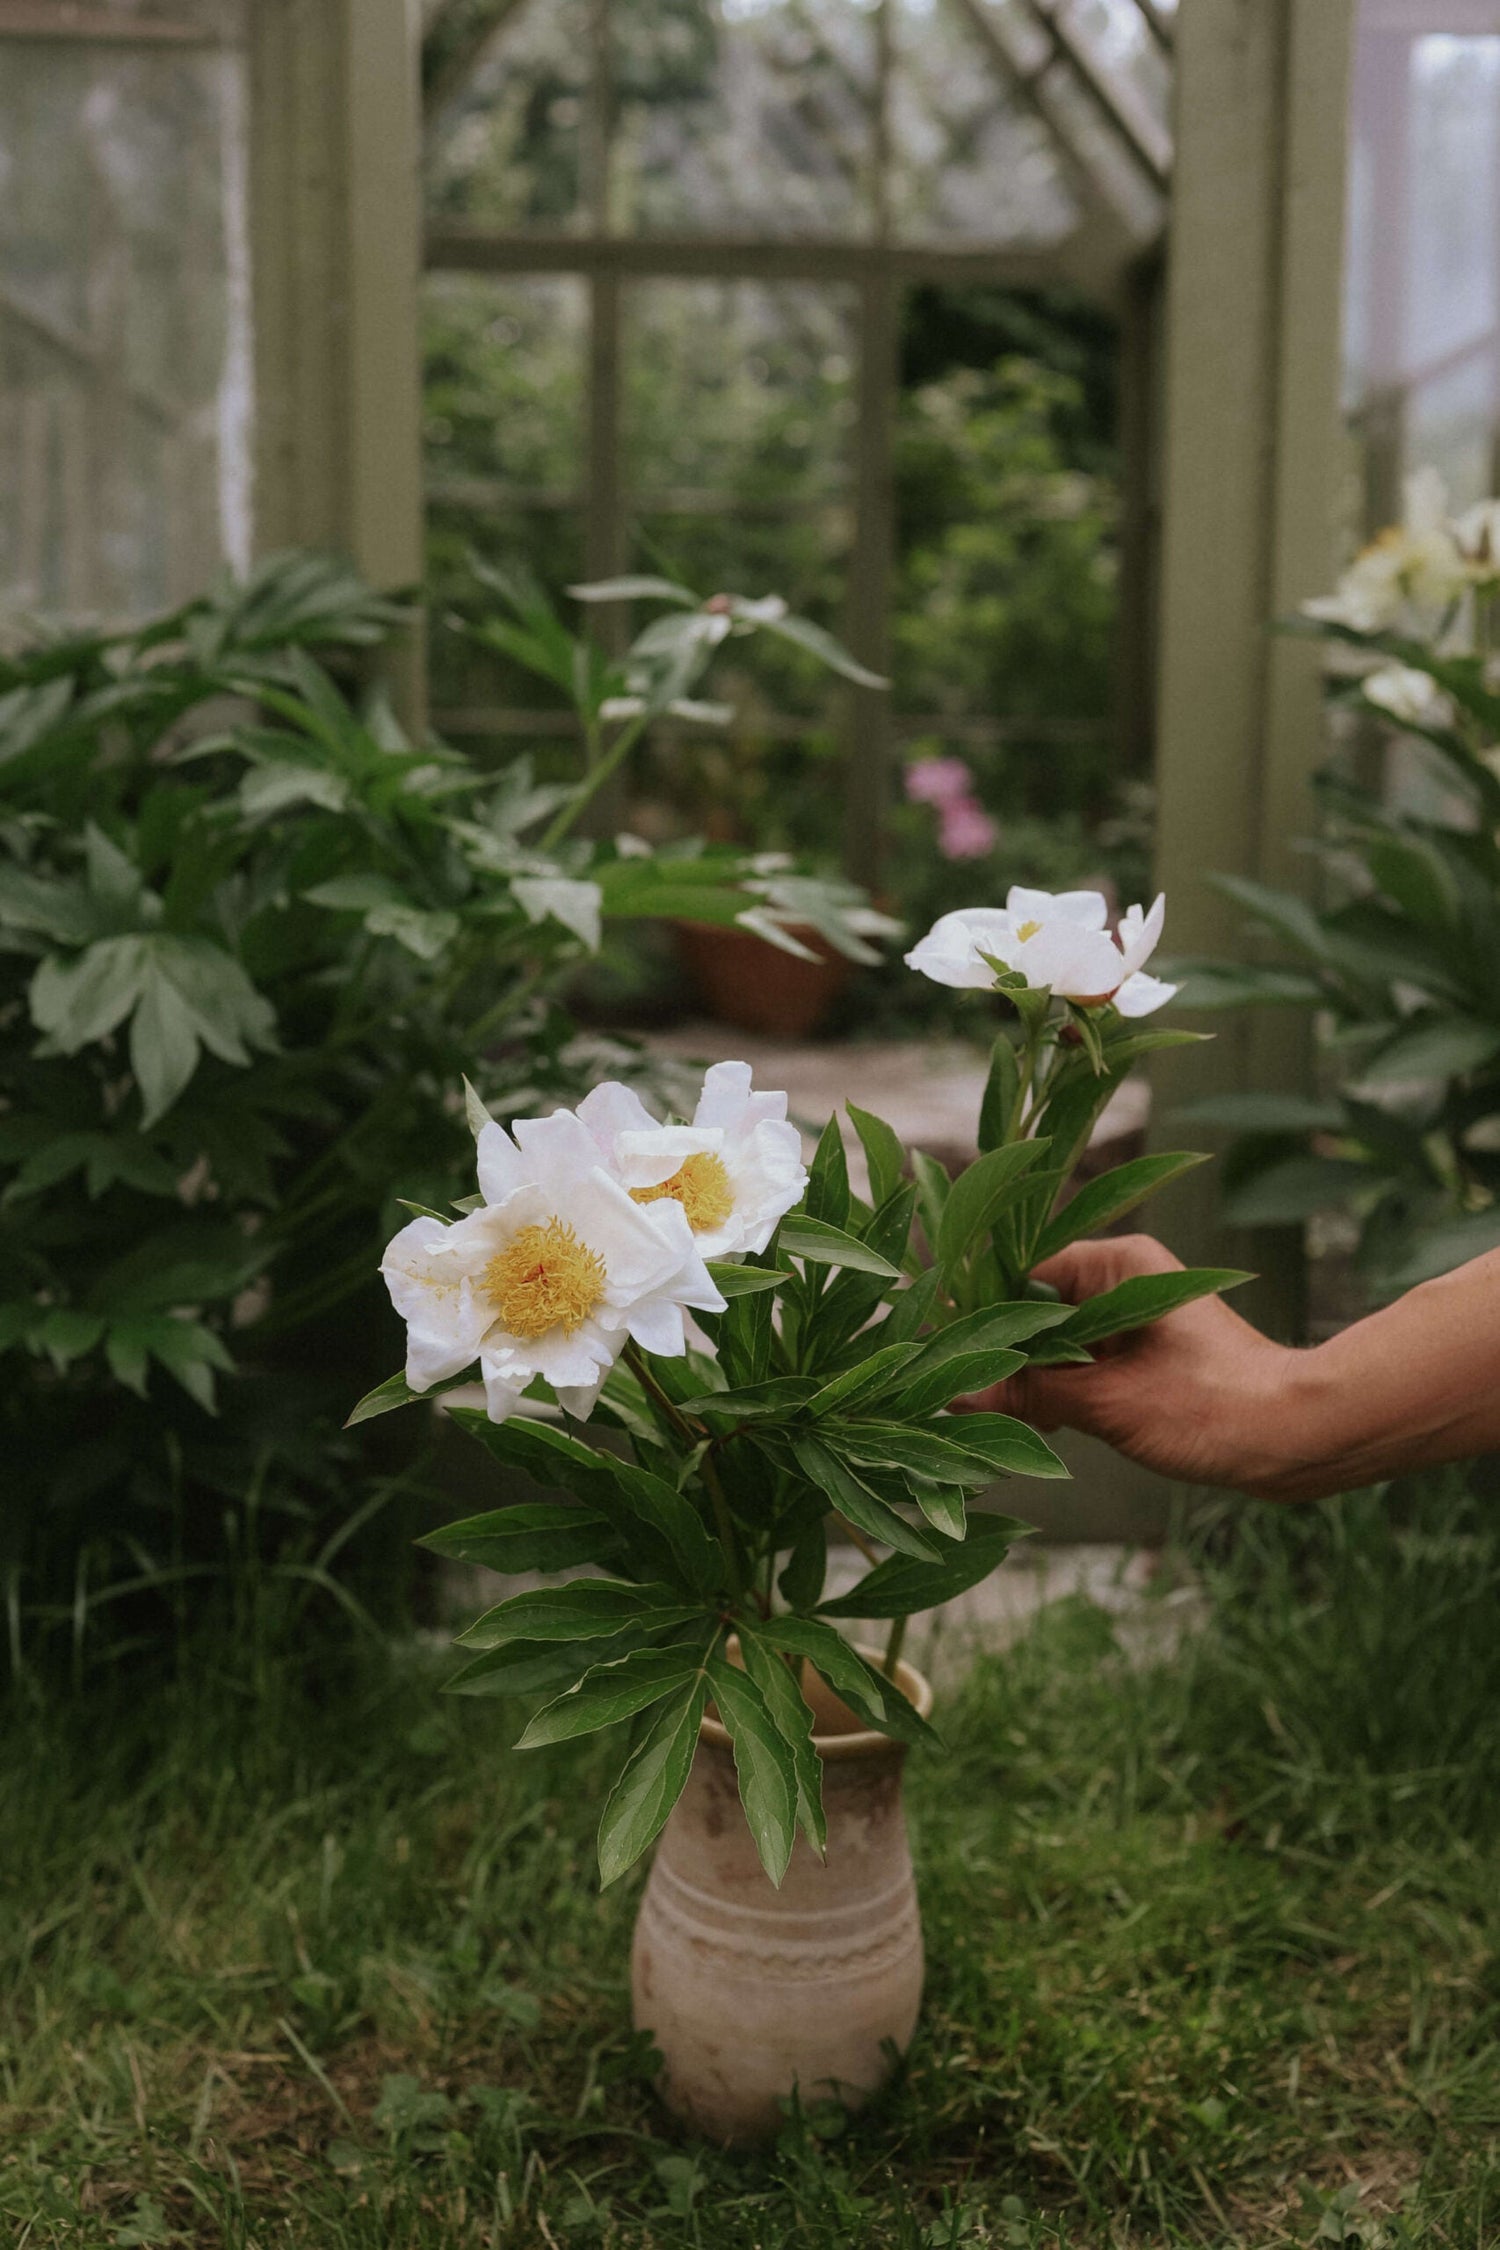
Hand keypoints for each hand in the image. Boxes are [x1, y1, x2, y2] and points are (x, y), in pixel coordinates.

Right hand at [962, 1234, 1313, 1498]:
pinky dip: (1056, 1391)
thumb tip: (955, 1395)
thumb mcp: (1109, 1404)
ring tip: (989, 1413)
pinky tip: (1034, 1424)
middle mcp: (1124, 1280)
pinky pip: (1081, 1365)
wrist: (1299, 1439)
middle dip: (1001, 1352)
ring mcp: (1133, 1320)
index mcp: (1119, 1264)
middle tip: (956, 1391)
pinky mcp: (1143, 1358)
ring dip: (1027, 1377)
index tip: (941, 1349)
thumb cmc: (1214, 1407)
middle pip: (1035, 1308)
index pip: (1023, 1271)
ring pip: (1055, 1341)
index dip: (980, 1312)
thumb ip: (1030, 1394)